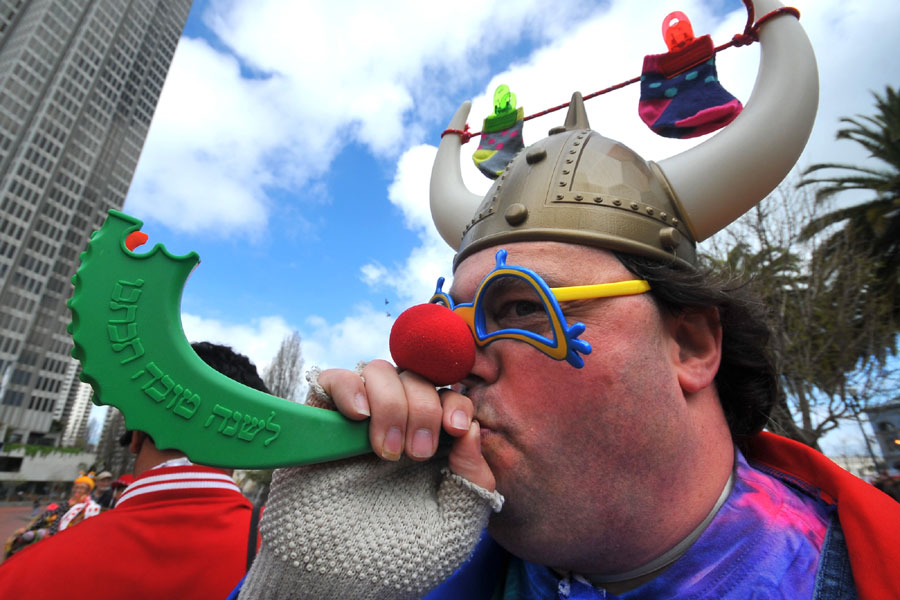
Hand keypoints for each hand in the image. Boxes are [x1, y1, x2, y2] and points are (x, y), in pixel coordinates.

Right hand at [238, 362, 503, 599]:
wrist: (336, 581)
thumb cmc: (397, 560)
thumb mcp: (455, 525)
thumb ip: (474, 479)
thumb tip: (473, 428)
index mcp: (431, 445)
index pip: (449, 396)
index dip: (455, 402)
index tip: (456, 429)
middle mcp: (396, 426)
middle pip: (416, 378)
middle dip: (423, 408)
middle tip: (417, 453)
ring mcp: (357, 423)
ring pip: (378, 372)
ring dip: (391, 402)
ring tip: (385, 451)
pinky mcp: (320, 425)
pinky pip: (332, 380)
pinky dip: (348, 386)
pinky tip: (358, 415)